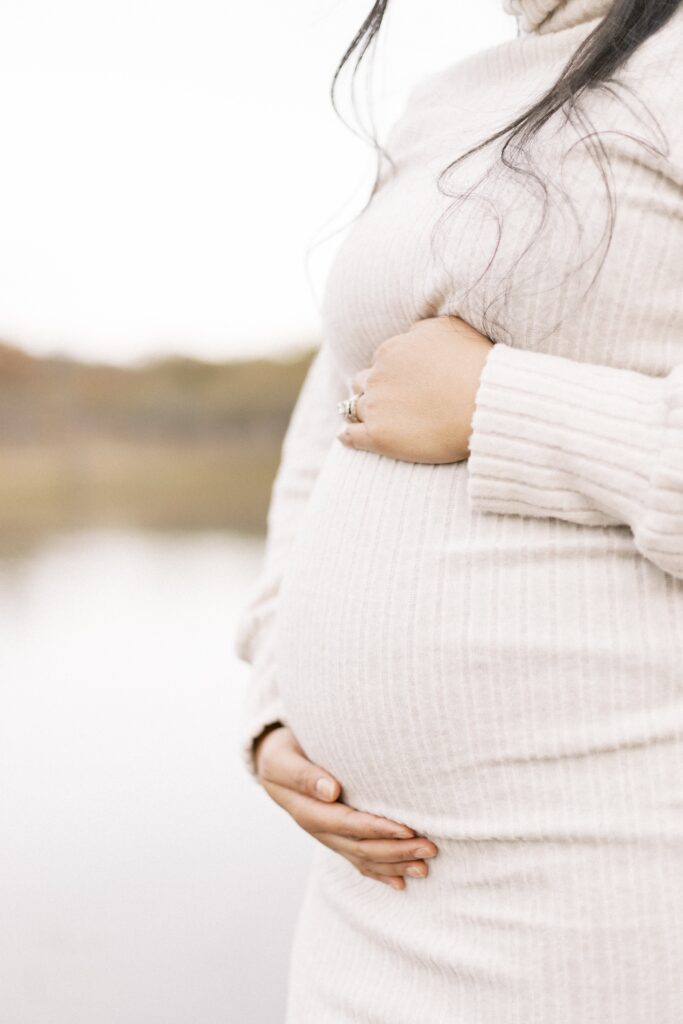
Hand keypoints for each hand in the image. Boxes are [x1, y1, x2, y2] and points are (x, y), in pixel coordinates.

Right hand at [254, 725, 437, 890]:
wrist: (273, 764)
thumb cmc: (283, 754)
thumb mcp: (285, 759)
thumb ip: (304, 775)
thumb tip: (331, 790)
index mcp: (307, 811)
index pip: (348, 824)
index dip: (377, 829)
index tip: (407, 829)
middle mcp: (319, 829)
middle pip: (361, 847)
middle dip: (396, 851)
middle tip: (430, 849)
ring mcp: (328, 837)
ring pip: (363, 858)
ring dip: (395, 864)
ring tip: (425, 866)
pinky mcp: (335, 838)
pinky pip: (357, 861)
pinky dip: (380, 873)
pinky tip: (401, 882)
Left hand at [337, 315, 493, 463]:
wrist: (484, 402)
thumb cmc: (476, 364)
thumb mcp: (450, 328)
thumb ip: (423, 330)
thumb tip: (411, 334)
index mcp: (391, 350)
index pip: (381, 360)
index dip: (392, 372)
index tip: (403, 382)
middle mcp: (378, 376)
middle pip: (363, 382)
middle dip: (373, 389)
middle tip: (387, 401)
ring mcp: (376, 406)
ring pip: (355, 407)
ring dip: (360, 412)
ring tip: (365, 420)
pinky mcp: (379, 436)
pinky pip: (351, 436)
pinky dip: (347, 436)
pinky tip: (345, 437)